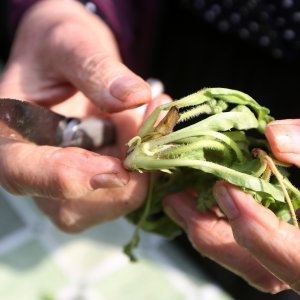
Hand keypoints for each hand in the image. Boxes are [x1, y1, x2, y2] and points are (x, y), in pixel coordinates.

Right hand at [0, 0, 154, 230]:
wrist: (72, 58)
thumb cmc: (59, 47)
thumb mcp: (70, 43)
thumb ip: (95, 69)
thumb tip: (134, 97)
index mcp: (11, 135)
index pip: (21, 174)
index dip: (66, 179)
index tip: (116, 170)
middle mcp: (37, 168)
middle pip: (72, 207)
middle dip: (122, 176)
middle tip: (151, 123)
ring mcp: (69, 178)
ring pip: (106, 202)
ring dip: (141, 167)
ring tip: (152, 115)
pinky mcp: (96, 178)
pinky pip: (126, 188)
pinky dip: (149, 164)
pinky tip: (153, 126)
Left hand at [163, 119, 299, 293]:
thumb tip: (274, 138)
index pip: (295, 259)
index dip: (256, 228)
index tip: (224, 189)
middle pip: (255, 267)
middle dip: (209, 233)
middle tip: (175, 198)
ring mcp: (290, 259)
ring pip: (243, 261)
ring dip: (204, 230)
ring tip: (176, 200)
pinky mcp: (277, 248)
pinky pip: (242, 249)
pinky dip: (215, 226)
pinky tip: (196, 203)